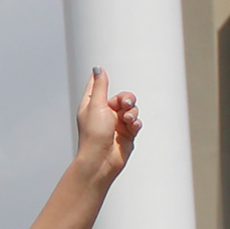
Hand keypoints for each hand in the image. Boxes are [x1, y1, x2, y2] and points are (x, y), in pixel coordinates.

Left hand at [72, 66, 140, 186]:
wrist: (101, 160)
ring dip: (132, 112)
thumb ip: (100, 86)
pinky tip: (131, 126)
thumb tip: (97, 69)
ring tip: (127, 120)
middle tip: (126, 103)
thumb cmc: (93, 134)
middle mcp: (105, 114)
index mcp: (93, 105)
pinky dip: (135, 122)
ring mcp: (116, 124)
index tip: (104, 72)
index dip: (101, 80)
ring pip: (131, 109)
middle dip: (127, 99)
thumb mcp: (96, 105)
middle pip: (122, 97)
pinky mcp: (127, 134)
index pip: (97, 87)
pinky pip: (136, 122)